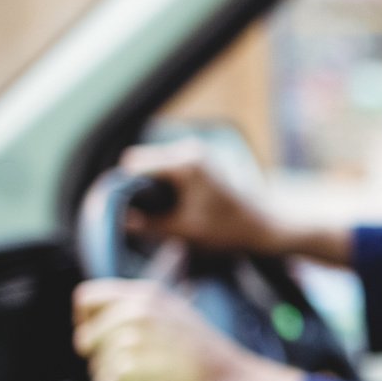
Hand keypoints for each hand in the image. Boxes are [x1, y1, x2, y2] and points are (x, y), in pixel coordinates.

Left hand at [73, 279, 306, 380]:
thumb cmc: (208, 354)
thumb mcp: (177, 312)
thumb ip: (138, 306)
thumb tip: (103, 314)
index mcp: (145, 294)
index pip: (87, 298)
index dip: (87, 320)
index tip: (99, 335)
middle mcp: (135, 312)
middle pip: (86, 337)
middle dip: (101, 355)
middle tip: (132, 364)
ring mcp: (131, 340)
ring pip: (96, 365)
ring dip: (115, 377)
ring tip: (148, 376)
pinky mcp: (128, 369)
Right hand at [120, 141, 281, 254]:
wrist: (263, 226)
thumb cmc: (226, 230)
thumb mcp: (183, 231)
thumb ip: (148, 225)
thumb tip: (118, 221)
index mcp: (184, 163)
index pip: (135, 165)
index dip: (124, 187)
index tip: (122, 209)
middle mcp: (189, 150)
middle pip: (142, 161)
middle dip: (136, 186)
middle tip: (139, 214)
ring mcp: (197, 152)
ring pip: (155, 164)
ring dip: (151, 185)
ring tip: (157, 212)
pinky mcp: (201, 160)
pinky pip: (169, 166)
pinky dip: (164, 183)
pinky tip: (170, 205)